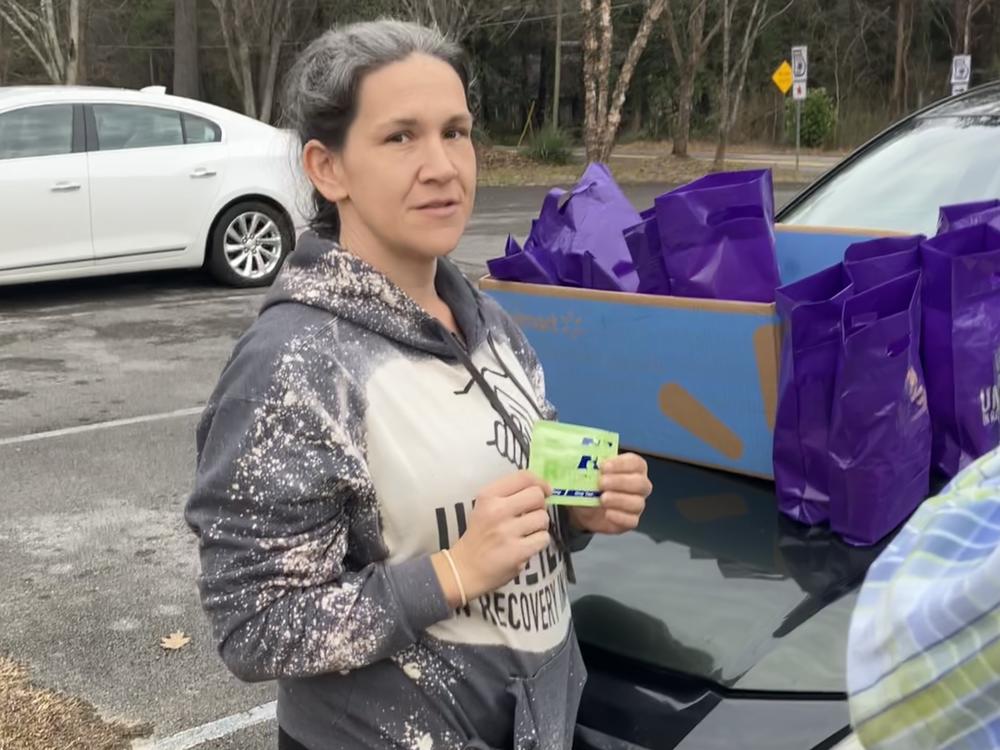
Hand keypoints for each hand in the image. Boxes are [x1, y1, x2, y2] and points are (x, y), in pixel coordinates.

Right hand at [433, 471, 551, 607]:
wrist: (464, 569)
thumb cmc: (478, 536)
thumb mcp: (484, 507)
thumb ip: (508, 495)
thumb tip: (542, 489)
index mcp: (488, 496)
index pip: (523, 477)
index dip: (540, 482)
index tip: (544, 490)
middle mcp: (497, 510)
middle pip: (537, 495)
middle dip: (540, 505)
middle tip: (532, 515)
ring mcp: (508, 532)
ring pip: (543, 518)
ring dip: (540, 526)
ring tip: (528, 532)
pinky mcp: (518, 552)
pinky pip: (543, 538)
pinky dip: (539, 542)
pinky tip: (527, 545)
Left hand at [570, 453, 650, 534]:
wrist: (585, 507)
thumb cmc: (592, 484)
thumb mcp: (589, 472)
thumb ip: (591, 465)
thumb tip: (583, 460)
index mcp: (633, 468)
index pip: (635, 463)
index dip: (622, 464)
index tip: (604, 466)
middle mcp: (639, 485)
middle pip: (640, 483)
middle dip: (620, 482)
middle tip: (601, 482)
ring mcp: (637, 504)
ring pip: (638, 503)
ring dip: (619, 500)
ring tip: (602, 499)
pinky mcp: (631, 521)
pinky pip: (631, 520)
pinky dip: (619, 517)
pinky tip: (607, 514)